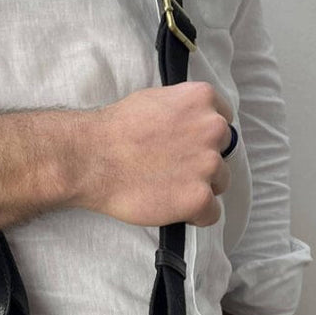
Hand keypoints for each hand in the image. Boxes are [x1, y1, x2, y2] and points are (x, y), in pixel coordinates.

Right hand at [71, 81, 235, 226]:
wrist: (92, 159)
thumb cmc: (114, 131)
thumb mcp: (154, 100)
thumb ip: (182, 110)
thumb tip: (189, 124)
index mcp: (201, 99)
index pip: (223, 121)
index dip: (204, 137)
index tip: (187, 146)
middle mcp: (212, 128)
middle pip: (223, 152)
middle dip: (202, 162)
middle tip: (172, 169)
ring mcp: (208, 164)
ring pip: (220, 183)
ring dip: (199, 188)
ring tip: (168, 189)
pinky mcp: (199, 197)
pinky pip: (212, 213)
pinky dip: (195, 215)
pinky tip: (173, 208)